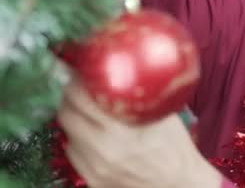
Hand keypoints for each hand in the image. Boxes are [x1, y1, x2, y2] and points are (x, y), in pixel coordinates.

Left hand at [57, 80, 222, 187]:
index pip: (80, 97)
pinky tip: (94, 133)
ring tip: (88, 110)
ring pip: (67, 133)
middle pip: (66, 114)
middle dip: (71, 97)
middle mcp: (101, 151)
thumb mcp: (163, 114)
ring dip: (75, 118)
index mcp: (118, 131)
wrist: (179, 185)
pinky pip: (73, 152)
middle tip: (82, 87)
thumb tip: (125, 68)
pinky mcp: (92, 180)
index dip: (78, 80)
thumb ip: (141, 93)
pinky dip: (79, 139)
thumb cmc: (176, 149)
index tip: (83, 72)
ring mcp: (94, 168)